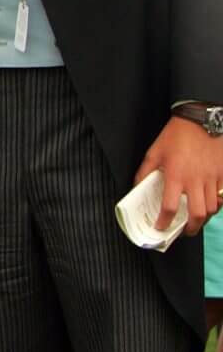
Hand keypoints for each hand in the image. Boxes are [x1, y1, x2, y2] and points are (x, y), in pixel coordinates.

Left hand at [137, 117, 222, 232]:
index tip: (160, 227)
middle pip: (198, 214)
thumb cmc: (175, 136)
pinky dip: (217, 205)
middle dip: (191, 228)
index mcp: (175, 175)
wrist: (200, 121)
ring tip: (196, 220)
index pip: (170, 206)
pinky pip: (222, 196)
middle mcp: (195, 180)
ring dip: (204, 218)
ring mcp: (212, 178)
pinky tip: (210, 205)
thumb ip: (145, 172)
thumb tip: (137, 188)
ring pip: (212, 208)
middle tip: (184, 231)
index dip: (164, 221)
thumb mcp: (154, 152)